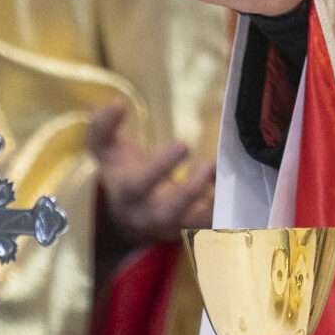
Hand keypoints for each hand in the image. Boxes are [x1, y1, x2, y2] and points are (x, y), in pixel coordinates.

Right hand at [87, 101, 213, 255]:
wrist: (128, 210)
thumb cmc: (120, 169)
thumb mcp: (105, 148)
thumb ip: (103, 126)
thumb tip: (117, 103)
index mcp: (127, 194)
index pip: (139, 185)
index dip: (161, 167)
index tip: (183, 144)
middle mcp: (148, 216)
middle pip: (167, 214)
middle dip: (189, 192)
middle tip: (208, 165)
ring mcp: (172, 227)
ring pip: (194, 226)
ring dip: (214, 204)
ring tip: (226, 177)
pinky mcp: (191, 231)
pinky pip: (213, 226)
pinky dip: (226, 208)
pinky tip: (231, 182)